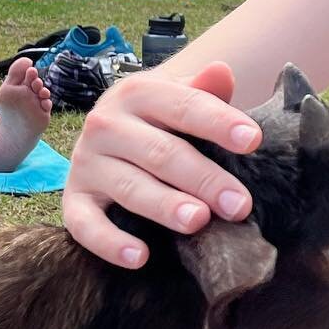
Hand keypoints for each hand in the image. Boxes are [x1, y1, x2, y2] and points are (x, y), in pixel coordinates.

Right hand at [62, 61, 261, 266]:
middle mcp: (106, 124)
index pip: (184, 106)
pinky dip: (109, 243)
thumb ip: (203, 90)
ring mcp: (87, 163)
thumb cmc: (160, 119)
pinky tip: (139, 257)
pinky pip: (85, 224)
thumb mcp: (180, 97)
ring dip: (164, 205)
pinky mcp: (74, 199)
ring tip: (197, 221)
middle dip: (203, 178)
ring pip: (129, 187)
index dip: (219, 122)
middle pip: (161, 153)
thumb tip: (223, 72)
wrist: (108, 130)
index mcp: (138, 93)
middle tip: (239, 204)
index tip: (253, 141)